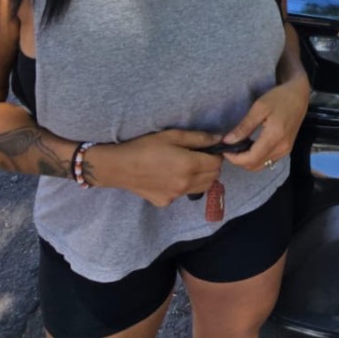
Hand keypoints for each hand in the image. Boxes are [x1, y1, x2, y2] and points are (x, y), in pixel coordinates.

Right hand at [86, 129, 222, 207]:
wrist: (120, 167)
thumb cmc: (145, 146)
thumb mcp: (172, 135)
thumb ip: (198, 138)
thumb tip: (219, 139)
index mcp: (190, 165)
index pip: (217, 163)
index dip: (215, 154)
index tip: (207, 149)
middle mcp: (186, 184)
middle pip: (213, 177)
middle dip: (211, 166)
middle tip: (198, 157)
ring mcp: (176, 196)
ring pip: (202, 188)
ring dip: (201, 178)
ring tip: (186, 167)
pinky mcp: (166, 202)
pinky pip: (183, 194)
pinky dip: (184, 186)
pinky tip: (169, 177)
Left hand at [222, 74, 309, 172]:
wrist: (299, 95)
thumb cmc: (279, 97)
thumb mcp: (259, 107)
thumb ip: (244, 127)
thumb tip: (228, 141)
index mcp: (274, 137)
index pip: (250, 159)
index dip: (234, 158)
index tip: (224, 149)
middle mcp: (281, 148)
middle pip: (255, 166)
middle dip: (238, 161)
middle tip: (229, 148)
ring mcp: (285, 150)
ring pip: (261, 166)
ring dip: (247, 160)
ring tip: (237, 147)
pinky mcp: (286, 149)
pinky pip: (268, 161)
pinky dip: (256, 158)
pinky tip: (250, 146)